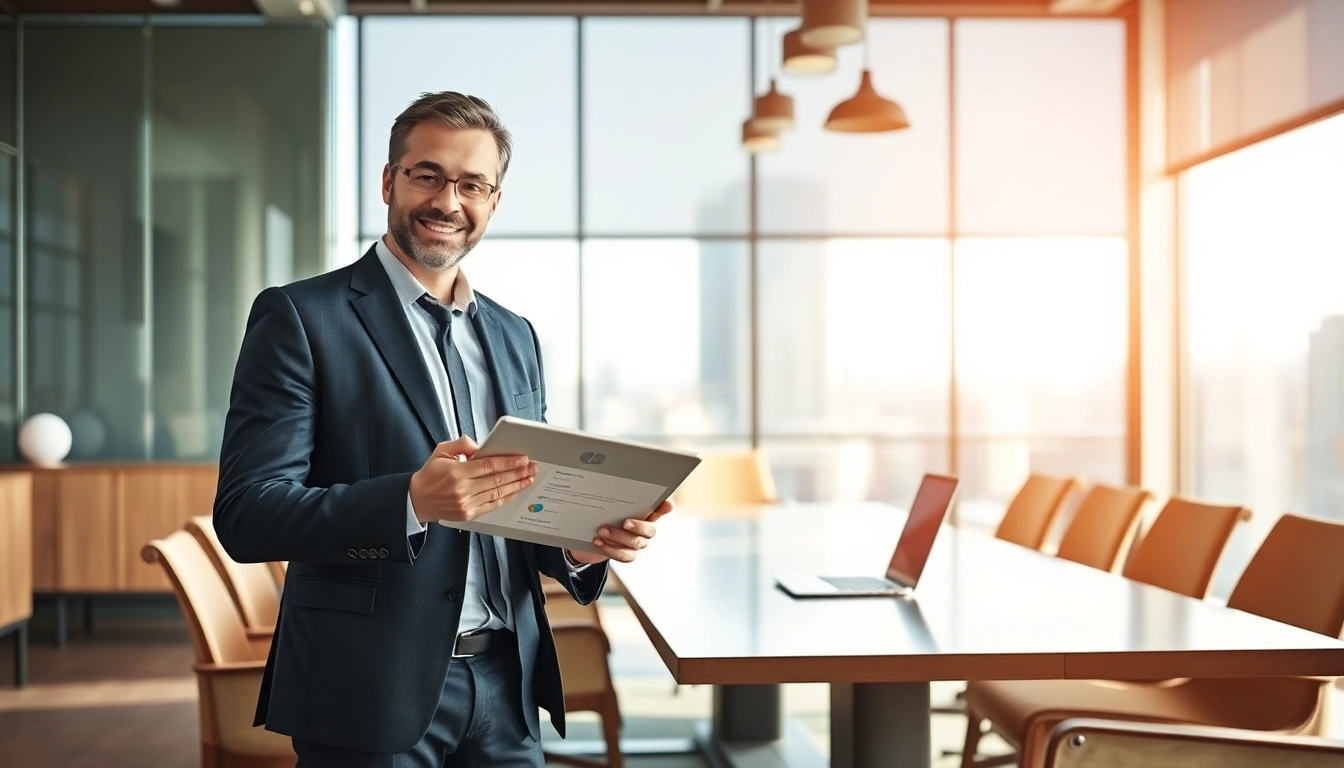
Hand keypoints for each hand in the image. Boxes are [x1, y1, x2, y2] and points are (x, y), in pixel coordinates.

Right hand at [409, 436, 536, 524]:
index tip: (522, 458)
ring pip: (498, 493)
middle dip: (518, 472)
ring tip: (528, 478)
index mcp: (456, 472)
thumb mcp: (441, 451)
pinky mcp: (468, 514)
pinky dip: (506, 498)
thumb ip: (462, 444)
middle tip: (531, 467)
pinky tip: (515, 491)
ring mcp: (466, 504)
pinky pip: (492, 505)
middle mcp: (462, 489)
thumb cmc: (430, 475)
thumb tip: (481, 446)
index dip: (508, 462)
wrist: (416, 500)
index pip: (488, 466)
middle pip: (497, 480)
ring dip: (516, 485)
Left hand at [568, 499, 672, 565]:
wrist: (590, 535)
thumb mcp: (611, 506)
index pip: (659, 511)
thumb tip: (622, 478)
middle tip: (624, 522)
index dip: (663, 509)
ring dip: (617, 537)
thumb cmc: (607, 517)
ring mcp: (636, 545)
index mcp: (645, 516)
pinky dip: (609, 549)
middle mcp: (644, 532)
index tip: (666, 504)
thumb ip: (621, 498)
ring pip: (634, 544)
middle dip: (637, 526)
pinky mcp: (626, 555)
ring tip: (602, 530)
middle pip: (649, 531)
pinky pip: (622, 556)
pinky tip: (598, 541)